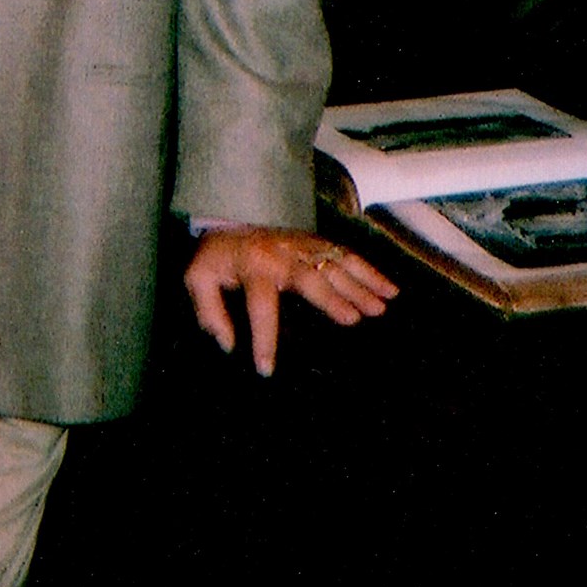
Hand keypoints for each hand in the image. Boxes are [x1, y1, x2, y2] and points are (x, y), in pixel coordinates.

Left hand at [183, 227, 396, 376]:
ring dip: (359, 285)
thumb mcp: (197, 278)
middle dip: (331, 298)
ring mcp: (302, 246)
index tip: (267, 369)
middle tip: (353, 321)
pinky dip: (370, 270)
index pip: (259, 305)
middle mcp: (281, 255)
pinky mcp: (316, 242)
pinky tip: (389, 289)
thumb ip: (208, 311)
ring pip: (334, 264)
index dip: (264, 337)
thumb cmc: (217, 256)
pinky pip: (346, 254)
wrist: (229, 217)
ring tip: (380, 308)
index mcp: (251, 267)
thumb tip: (227, 344)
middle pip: (309, 277)